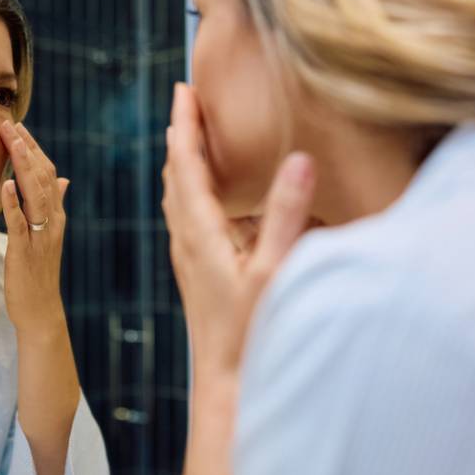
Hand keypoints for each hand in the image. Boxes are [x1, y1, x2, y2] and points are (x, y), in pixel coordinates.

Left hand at [0, 120, 68, 334]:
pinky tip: (5, 184)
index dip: (33, 148)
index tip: (18, 125)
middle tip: (10, 123)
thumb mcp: (46, 236)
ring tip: (12, 142)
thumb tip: (63, 179)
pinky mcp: (25, 252)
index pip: (46, 173)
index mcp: (54, 215)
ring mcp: (41, 236)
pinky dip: (13, 203)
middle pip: (42, 177)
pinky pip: (20, 224)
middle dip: (27, 149)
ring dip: (23, 166)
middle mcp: (52, 221)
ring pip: (35, 194)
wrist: (41, 311)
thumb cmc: (38, 274)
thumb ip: (53, 205)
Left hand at [164, 82, 316, 474]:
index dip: (185, 124)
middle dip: (180, 135)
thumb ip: (287, 215)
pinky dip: (189, 194)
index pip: (186, 164)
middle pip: (175, 175)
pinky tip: (202, 201)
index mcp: (201, 234)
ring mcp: (189, 260)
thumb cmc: (251, 333)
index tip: (183, 90)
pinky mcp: (197, 276)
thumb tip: (299, 160)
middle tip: (186, 101)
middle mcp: (187, 242)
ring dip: (182, 163)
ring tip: (190, 138)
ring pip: (177, 198)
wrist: (226, 385)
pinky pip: (185, 221)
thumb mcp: (276, 272)